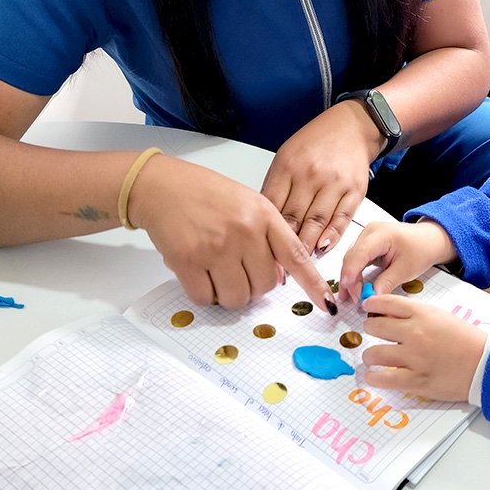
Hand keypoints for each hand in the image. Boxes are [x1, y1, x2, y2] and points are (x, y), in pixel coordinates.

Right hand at [127, 153, 336, 312]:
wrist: (163, 186)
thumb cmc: (207, 194)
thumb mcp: (248, 203)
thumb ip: (267, 235)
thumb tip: (278, 276)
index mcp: (264, 215)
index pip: (296, 256)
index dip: (313, 284)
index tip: (327, 304)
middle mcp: (245, 231)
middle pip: (265, 286)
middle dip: (255, 287)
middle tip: (239, 271)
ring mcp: (216, 247)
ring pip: (237, 298)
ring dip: (230, 294)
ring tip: (218, 272)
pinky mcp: (188, 261)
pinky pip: (206, 298)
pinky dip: (205, 294)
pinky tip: (200, 274)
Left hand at [261, 102, 378, 254]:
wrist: (351, 127)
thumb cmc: (315, 143)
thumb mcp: (286, 157)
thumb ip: (275, 186)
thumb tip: (263, 221)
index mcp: (289, 165)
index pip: (273, 206)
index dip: (265, 232)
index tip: (260, 250)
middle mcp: (312, 174)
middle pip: (294, 218)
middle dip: (284, 246)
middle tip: (277, 266)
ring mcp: (335, 182)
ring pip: (317, 222)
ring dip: (307, 246)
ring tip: (298, 263)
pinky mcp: (355, 190)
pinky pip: (342, 219)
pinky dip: (332, 237)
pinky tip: (322, 248)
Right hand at [338, 219, 454, 303]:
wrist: (429, 240)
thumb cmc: (421, 249)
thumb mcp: (405, 269)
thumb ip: (386, 283)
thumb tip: (371, 298)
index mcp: (380, 233)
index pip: (359, 253)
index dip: (350, 272)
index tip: (348, 290)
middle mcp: (369, 232)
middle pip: (352, 257)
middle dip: (350, 280)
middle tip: (355, 300)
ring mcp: (367, 236)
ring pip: (351, 259)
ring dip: (350, 279)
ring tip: (352, 297)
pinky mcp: (367, 244)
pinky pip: (356, 260)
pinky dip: (355, 274)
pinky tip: (354, 288)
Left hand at [360, 294, 484, 402]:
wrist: (485, 363)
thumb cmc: (466, 339)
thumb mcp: (441, 316)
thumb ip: (417, 315)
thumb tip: (390, 317)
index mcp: (422, 313)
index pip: (386, 302)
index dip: (372, 304)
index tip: (367, 307)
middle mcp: (414, 333)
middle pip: (374, 326)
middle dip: (369, 329)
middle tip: (372, 333)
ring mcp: (413, 357)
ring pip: (374, 354)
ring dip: (369, 356)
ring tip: (371, 358)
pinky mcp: (415, 380)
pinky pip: (384, 379)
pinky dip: (374, 378)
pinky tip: (373, 376)